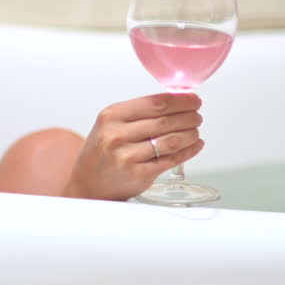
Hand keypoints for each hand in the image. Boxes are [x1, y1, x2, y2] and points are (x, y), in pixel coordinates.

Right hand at [62, 92, 204, 200]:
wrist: (87, 184)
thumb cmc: (102, 152)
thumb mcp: (110, 125)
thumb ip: (138, 114)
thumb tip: (176, 102)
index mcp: (111, 116)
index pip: (154, 103)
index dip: (179, 101)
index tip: (192, 100)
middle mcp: (116, 135)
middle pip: (164, 121)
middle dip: (188, 117)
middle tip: (197, 116)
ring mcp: (127, 156)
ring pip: (170, 141)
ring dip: (190, 134)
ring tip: (196, 131)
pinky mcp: (138, 175)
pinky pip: (170, 160)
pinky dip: (187, 152)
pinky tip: (194, 145)